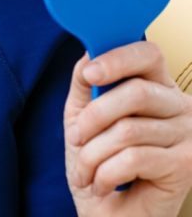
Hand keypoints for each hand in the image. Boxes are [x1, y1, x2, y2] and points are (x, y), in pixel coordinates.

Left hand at [65, 41, 191, 215]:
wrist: (109, 214)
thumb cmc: (99, 163)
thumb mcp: (82, 117)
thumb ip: (85, 84)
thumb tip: (87, 55)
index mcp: (157, 87)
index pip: (148, 54)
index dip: (118, 59)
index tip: (90, 74)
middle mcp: (181, 107)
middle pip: (136, 92)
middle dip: (94, 117)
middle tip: (76, 138)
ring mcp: (189, 135)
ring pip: (129, 129)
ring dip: (93, 154)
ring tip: (86, 171)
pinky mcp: (186, 165)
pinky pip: (135, 158)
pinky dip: (105, 173)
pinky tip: (101, 185)